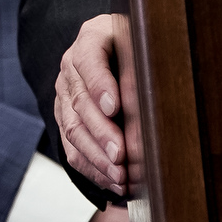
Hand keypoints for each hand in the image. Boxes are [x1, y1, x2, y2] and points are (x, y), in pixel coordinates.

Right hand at [56, 13, 135, 192]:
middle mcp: (71, 68)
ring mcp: (65, 95)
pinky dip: (93, 169)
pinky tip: (113, 182)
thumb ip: (145, 61)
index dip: (100, 85)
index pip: (89, 60)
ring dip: (97, 156)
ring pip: (73, 130)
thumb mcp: (143, 44)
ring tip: (119, 175)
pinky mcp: (65, 121)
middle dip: (101, 132)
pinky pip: (72, 149)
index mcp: (91, 39)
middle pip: (80, 102)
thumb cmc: (137, 49)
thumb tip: (157, 94)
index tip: (115, 107)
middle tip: (121, 153)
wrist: (115, 51)